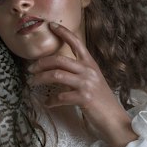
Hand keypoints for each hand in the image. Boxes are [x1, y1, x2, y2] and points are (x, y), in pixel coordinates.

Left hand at [26, 22, 137, 146]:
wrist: (115, 120)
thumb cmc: (102, 103)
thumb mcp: (93, 83)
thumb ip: (79, 75)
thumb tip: (60, 72)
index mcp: (91, 64)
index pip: (77, 42)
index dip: (63, 33)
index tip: (51, 26)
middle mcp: (88, 71)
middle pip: (60, 59)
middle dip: (42, 63)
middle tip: (31, 68)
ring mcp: (87, 84)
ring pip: (57, 75)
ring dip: (41, 78)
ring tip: (33, 82)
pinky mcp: (84, 99)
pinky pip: (61, 97)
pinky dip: (51, 100)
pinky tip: (47, 103)